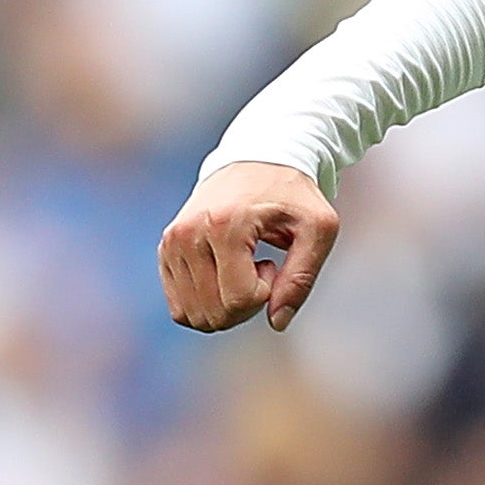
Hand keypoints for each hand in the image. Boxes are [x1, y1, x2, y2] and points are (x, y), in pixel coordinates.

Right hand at [158, 161, 338, 331]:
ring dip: (226, 304)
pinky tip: (226, 271)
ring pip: (192, 315)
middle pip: (214, 312)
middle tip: (261, 267)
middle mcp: (187, 235)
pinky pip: (180, 308)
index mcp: (224, 225)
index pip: (239, 299)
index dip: (265, 293)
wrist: (258, 162)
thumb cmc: (294, 196)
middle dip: (246, 304)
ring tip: (243, 267)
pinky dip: (207, 303)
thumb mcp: (319, 229)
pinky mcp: (165, 251)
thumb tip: (276, 323)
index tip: (273, 263)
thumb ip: (302, 277)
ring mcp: (171, 244)